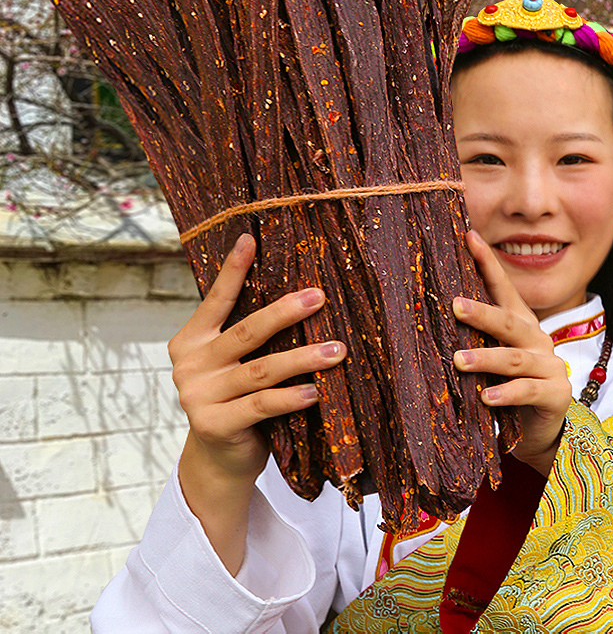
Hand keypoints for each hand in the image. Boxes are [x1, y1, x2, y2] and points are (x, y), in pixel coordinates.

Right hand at [170, 232, 346, 481]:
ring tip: (336, 350)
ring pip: (260, 370)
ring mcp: (198, 396)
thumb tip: (300, 296)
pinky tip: (314, 390)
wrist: (219, 460)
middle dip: (285, 312)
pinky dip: (290, 397)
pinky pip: (261, 405)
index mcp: (191, 340)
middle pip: (245, 331)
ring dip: (302, 358)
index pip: (216, 300)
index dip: (233, 270)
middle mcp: (190, 364)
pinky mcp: (214, 424)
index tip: (249, 238)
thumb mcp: (235, 364)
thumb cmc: (237, 400)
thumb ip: (249, 338)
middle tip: (319, 296)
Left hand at [452, 230, 571, 475]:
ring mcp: (549, 366)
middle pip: (509, 321)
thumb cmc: (507, 385)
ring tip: (458, 361)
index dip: (488, 262)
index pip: (504, 288)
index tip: (470, 237)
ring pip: (514, 358)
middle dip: (482, 312)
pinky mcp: (555, 395)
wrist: (541, 428)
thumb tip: (433, 309)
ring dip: (486, 358)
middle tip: (454, 306)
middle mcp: (538, 339)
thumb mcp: (492, 355)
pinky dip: (506, 393)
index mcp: (521, 323)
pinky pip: (528, 391)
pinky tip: (486, 397)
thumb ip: (473, 336)